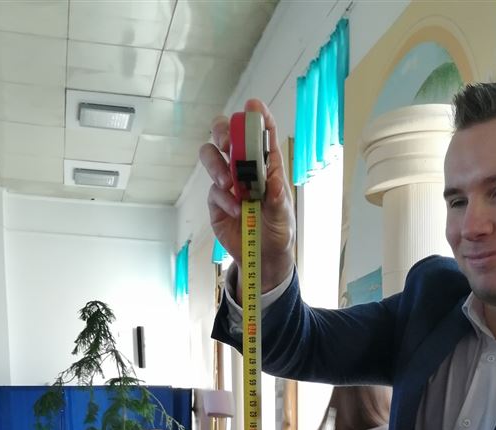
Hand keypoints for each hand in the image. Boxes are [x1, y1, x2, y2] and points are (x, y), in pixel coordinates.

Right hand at [199, 99, 295, 291]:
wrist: (264, 257)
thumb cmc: (278, 229)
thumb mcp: (284, 215)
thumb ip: (278, 198)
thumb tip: (273, 180)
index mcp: (267, 164)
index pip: (262, 133)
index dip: (257, 116)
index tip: (253, 106)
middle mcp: (244, 168)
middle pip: (227, 135)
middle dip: (225, 132)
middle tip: (228, 144)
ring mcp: (227, 183)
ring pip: (211, 156)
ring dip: (216, 163)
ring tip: (227, 181)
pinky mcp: (216, 201)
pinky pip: (214, 191)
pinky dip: (223, 198)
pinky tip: (235, 210)